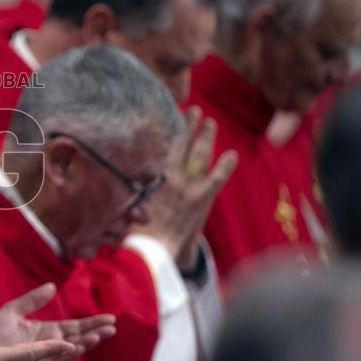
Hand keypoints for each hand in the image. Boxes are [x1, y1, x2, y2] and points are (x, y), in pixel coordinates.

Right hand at [131, 107, 237, 270]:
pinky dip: (225, 166)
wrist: (152, 250)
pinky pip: (216, 178)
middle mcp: (172, 176)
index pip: (166, 146)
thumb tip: (131, 172)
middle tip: (195, 110)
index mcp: (154, 175)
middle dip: (190, 126)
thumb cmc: (135, 227)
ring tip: (211, 123)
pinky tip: (232, 154)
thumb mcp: (129, 200)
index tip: (175, 115)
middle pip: (183, 144)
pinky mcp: (202, 199)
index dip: (173, 130)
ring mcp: (189, 186)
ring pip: (200, 155)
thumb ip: (133, 185)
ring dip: (206, 138)